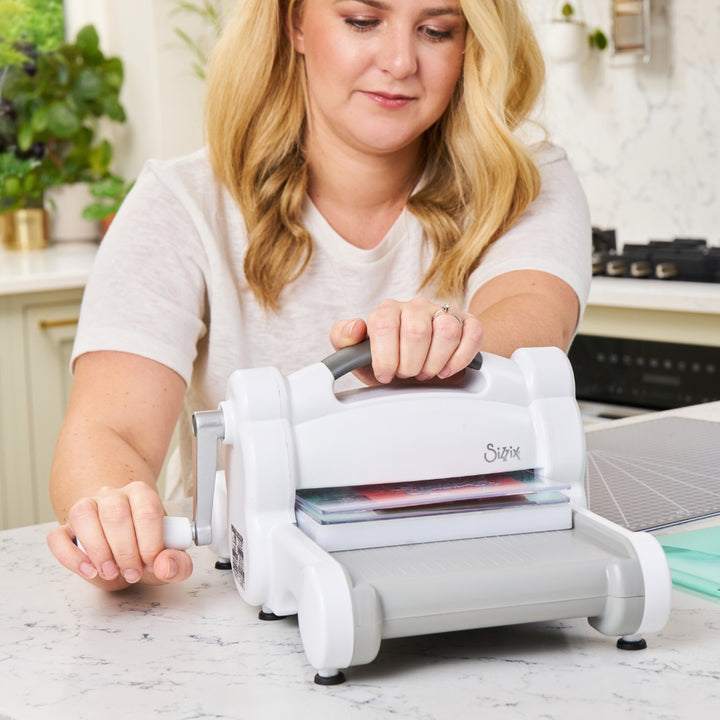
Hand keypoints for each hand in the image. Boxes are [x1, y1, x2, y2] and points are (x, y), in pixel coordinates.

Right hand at [47, 481, 192, 589]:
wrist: (120, 543)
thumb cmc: (143, 547)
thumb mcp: (166, 557)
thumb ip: (177, 564)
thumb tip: (166, 566)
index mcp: (142, 494)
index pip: (147, 510)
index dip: (151, 542)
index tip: (151, 564)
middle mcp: (112, 495)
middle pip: (116, 513)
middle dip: (126, 550)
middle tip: (133, 573)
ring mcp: (86, 509)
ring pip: (83, 515)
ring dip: (98, 550)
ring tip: (111, 571)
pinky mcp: (65, 529)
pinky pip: (57, 537)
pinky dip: (71, 557)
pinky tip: (88, 570)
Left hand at [329, 297, 482, 384]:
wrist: (416, 369)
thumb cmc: (388, 362)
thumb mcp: (359, 356)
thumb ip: (343, 339)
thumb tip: (355, 327)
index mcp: (388, 311)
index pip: (384, 323)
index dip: (385, 356)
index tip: (386, 374)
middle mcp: (415, 307)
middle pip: (417, 330)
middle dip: (411, 363)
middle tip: (407, 374)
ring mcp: (443, 313)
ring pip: (447, 331)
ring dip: (435, 362)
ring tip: (426, 372)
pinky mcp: (467, 323)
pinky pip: (472, 333)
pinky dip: (461, 358)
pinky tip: (447, 369)